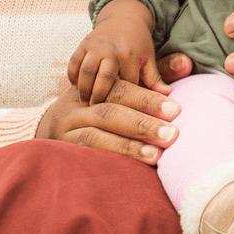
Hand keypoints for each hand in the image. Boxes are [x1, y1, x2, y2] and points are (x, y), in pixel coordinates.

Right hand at [37, 52, 194, 165]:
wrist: (46, 125)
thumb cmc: (95, 104)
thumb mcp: (120, 87)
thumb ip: (152, 76)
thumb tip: (186, 62)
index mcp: (92, 85)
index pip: (120, 90)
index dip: (147, 99)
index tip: (175, 110)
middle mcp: (76, 106)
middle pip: (109, 112)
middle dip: (142, 124)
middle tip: (172, 135)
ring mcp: (65, 130)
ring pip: (95, 136)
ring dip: (127, 146)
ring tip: (156, 156)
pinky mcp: (61, 151)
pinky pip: (83, 157)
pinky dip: (108, 162)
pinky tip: (130, 171)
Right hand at [68, 0, 161, 103]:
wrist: (124, 17)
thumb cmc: (138, 42)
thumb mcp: (148, 58)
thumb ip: (154, 78)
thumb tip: (168, 96)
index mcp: (129, 56)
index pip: (126, 85)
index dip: (123, 102)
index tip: (121, 116)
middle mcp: (111, 51)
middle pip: (103, 80)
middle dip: (99, 98)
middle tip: (95, 113)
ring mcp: (95, 47)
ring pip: (86, 72)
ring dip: (84, 89)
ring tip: (84, 103)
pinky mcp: (83, 44)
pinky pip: (74, 63)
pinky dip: (72, 76)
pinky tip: (75, 87)